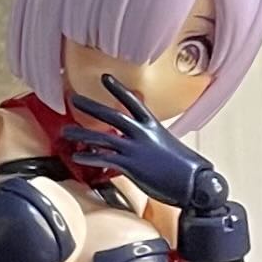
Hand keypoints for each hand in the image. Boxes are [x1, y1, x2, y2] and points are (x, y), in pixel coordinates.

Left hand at [62, 78, 227, 210]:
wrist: (195, 183)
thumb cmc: (183, 168)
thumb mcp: (166, 146)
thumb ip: (148, 141)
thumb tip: (135, 144)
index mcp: (153, 126)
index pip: (133, 101)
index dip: (118, 89)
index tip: (105, 78)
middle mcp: (144, 134)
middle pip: (113, 115)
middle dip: (92, 106)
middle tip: (75, 99)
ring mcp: (136, 149)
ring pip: (103, 137)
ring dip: (82, 134)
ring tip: (66, 131)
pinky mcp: (131, 166)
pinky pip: (104, 159)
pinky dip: (89, 158)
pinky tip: (77, 157)